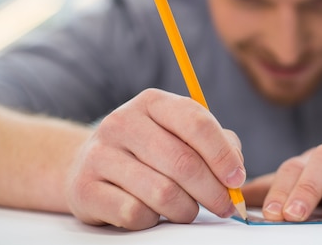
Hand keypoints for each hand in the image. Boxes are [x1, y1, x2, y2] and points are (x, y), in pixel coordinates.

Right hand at [65, 88, 245, 229]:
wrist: (88, 165)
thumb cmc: (150, 150)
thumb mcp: (181, 134)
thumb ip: (217, 143)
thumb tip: (235, 172)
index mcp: (152, 102)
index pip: (196, 122)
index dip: (223, 155)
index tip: (237, 179)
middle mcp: (122, 122)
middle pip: (183, 162)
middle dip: (213, 191)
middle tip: (225, 206)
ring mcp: (100, 154)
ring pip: (162, 192)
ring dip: (186, 209)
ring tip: (189, 210)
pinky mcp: (84, 189)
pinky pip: (134, 213)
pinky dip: (153, 220)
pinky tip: (154, 213)